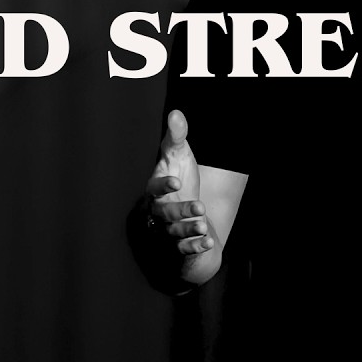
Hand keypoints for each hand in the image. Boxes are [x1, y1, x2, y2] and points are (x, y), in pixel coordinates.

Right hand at [145, 110, 215, 256]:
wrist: (185, 204)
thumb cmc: (179, 175)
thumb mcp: (179, 155)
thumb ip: (176, 136)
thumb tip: (176, 112)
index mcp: (154, 189)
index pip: (153, 189)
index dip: (163, 186)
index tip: (176, 181)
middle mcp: (158, 210)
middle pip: (164, 213)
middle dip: (181, 211)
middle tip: (200, 208)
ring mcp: (166, 228)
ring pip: (173, 232)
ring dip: (188, 230)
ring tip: (203, 225)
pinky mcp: (178, 244)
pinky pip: (183, 249)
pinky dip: (195, 246)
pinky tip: (209, 243)